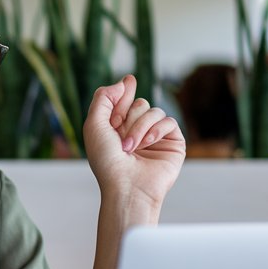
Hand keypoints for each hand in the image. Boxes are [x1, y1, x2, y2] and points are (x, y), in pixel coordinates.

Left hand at [83, 75, 185, 215]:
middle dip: (128, 117)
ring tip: (131, 147)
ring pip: (154, 111)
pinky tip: (147, 144)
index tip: (128, 84)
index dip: (124, 92)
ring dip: (139, 126)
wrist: (126, 187)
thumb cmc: (107, 162)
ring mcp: (156, 137)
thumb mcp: (94, 125)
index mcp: (118, 128)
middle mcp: (137, 131)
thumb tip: (125, 81)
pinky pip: (168, 121)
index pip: (124, 99)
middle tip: (120, 137)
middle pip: (140, 103)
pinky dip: (156, 130)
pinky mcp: (173, 143)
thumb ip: (103, 98)